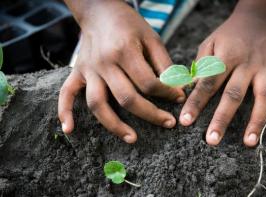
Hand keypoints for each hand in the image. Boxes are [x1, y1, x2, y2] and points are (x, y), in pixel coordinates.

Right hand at [59, 0, 184, 142]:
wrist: (100, 10)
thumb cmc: (129, 25)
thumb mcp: (152, 38)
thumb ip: (164, 64)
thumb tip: (177, 89)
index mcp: (125, 51)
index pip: (148, 82)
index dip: (167, 93)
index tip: (178, 98)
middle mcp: (104, 63)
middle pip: (126, 98)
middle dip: (151, 114)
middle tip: (168, 123)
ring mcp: (88, 69)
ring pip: (97, 104)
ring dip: (114, 125)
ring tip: (132, 138)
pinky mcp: (77, 72)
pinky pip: (66, 94)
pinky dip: (64, 112)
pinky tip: (69, 129)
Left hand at [179, 9, 265, 146]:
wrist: (255, 20)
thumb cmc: (227, 36)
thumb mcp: (209, 44)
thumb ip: (200, 66)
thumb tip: (189, 89)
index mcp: (226, 57)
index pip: (208, 83)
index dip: (196, 102)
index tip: (185, 121)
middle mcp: (246, 65)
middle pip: (234, 94)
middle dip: (222, 118)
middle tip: (212, 140)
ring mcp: (265, 68)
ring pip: (263, 95)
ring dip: (257, 119)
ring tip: (249, 142)